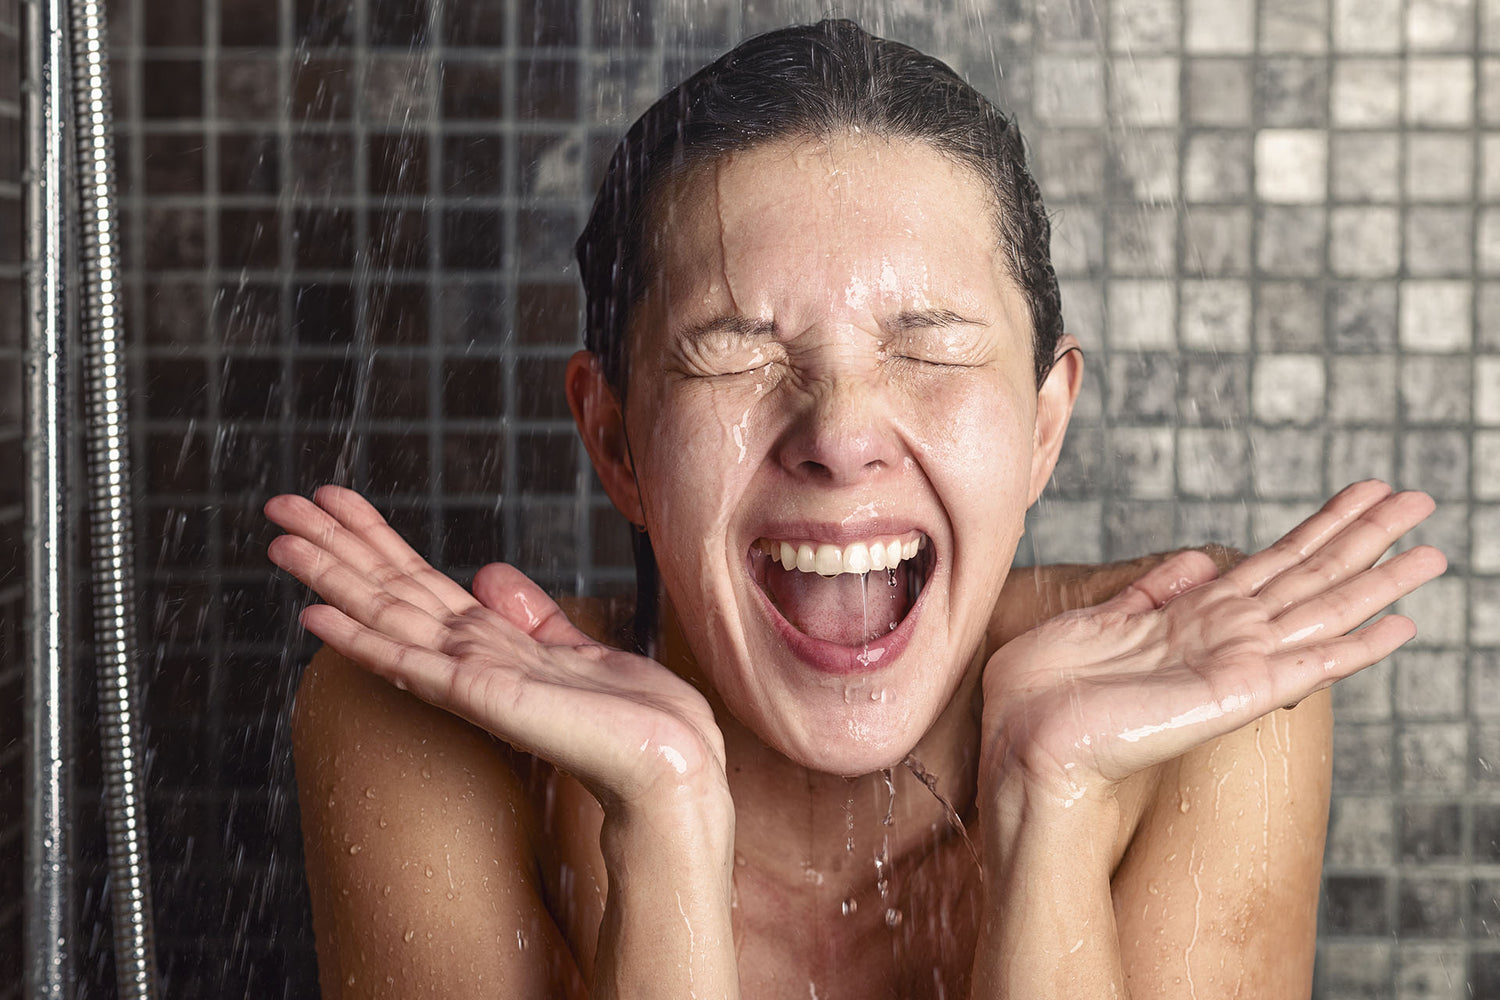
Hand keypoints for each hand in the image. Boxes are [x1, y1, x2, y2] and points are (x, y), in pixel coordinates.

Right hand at [265, 486, 727, 813]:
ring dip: (330, 579)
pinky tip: (317, 616)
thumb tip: (489, 576)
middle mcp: (467, 658)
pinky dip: (360, 638)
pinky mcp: (478, 697)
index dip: (373, 538)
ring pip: (383, 615)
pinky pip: (408, 662)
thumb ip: (529, 617)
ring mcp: (467, 678)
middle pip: (386, 589)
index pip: (416, 580)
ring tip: (279, 542)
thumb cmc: (631, 718)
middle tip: (277, 505)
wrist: (666, 762)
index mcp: (489, 644)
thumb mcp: (576, 647)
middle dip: (333, 546)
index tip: (333, 500)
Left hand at [981, 481, 1445, 803]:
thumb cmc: (1045, 691)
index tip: (1365, 493)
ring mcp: (1234, 665)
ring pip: (1322, 609)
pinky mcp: (1234, 693)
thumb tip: (1194, 562)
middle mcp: (1225, 639)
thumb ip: (1151, 593)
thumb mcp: (1098, 621)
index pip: (1274, 561)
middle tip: (1422, 501)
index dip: (1321, 525)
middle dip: (1367, 537)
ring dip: (1379, 580)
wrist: (1025, 741)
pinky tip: (1400, 625)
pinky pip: (1308, 664)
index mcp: (1194, 617)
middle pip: (1311, 576)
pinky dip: (1355, 646)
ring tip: (1433, 552)